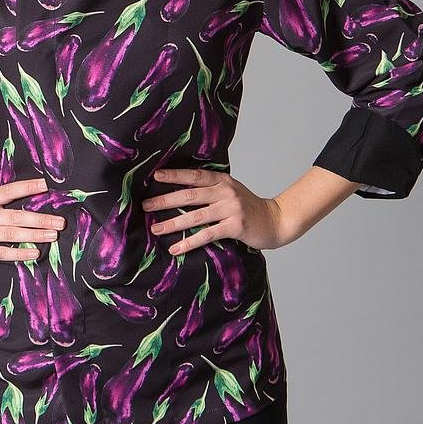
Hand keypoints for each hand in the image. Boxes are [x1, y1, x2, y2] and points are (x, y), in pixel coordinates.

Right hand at [0, 176, 65, 266]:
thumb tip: (24, 197)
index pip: (9, 190)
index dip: (27, 187)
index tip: (46, 185)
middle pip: (17, 215)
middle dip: (41, 218)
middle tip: (60, 221)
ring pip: (12, 233)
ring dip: (35, 234)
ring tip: (53, 235)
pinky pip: (2, 252)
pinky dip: (20, 253)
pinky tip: (35, 253)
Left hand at [141, 167, 291, 252]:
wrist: (276, 220)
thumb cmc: (249, 207)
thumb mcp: (231, 191)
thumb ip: (212, 188)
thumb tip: (181, 191)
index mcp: (222, 180)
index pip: (193, 176)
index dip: (174, 175)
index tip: (155, 176)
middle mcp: (225, 191)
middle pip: (189, 195)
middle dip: (165, 200)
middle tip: (146, 205)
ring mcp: (230, 208)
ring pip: (195, 215)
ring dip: (172, 223)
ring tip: (155, 228)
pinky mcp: (234, 226)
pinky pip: (207, 234)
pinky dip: (189, 242)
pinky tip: (176, 248)